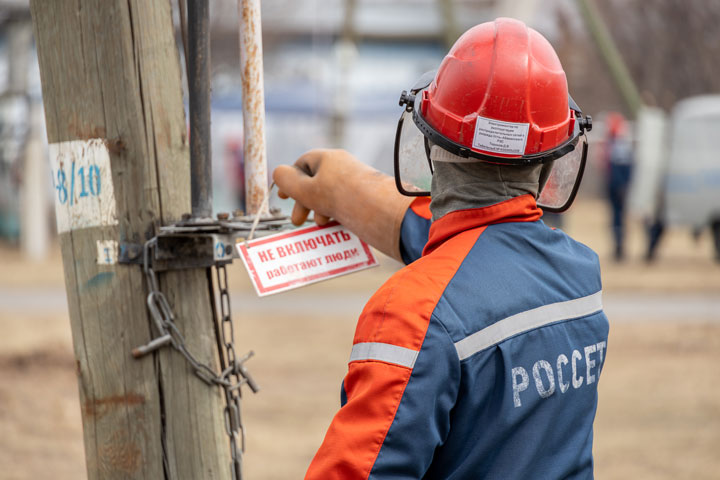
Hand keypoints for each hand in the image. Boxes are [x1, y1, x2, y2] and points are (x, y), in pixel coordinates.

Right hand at [272, 149, 413, 261]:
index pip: (302, 164)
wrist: (381, 210)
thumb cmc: (342, 196)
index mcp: (327, 158)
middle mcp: (342, 168)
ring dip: (319, 209)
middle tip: (298, 220)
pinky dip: (336, 214)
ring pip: (330, 195)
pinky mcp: (366, 199)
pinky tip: (334, 225)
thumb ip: (287, 182)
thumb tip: (278, 174)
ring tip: (320, 223)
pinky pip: (345, 204)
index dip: (291, 180)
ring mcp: (355, 183)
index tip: (284, 196)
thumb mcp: (306, 189)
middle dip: (304, 201)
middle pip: (316, 182)